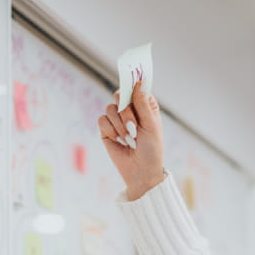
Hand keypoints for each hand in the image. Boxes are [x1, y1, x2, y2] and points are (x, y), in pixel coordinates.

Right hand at [98, 81, 166, 200]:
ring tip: (129, 139)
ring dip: (120, 125)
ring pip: (110, 108)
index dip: (133, 84)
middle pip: (119, 94)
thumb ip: (143, 104)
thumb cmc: (152, 150)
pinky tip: (119, 141)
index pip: (136, 87)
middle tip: (133, 125)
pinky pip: (102, 120)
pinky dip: (111, 131)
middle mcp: (130, 111)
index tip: (132, 82)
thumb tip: (138, 83)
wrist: (141, 172)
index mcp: (145, 106)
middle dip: (125, 110)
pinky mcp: (106, 131)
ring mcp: (117, 120)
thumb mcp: (151, 126)